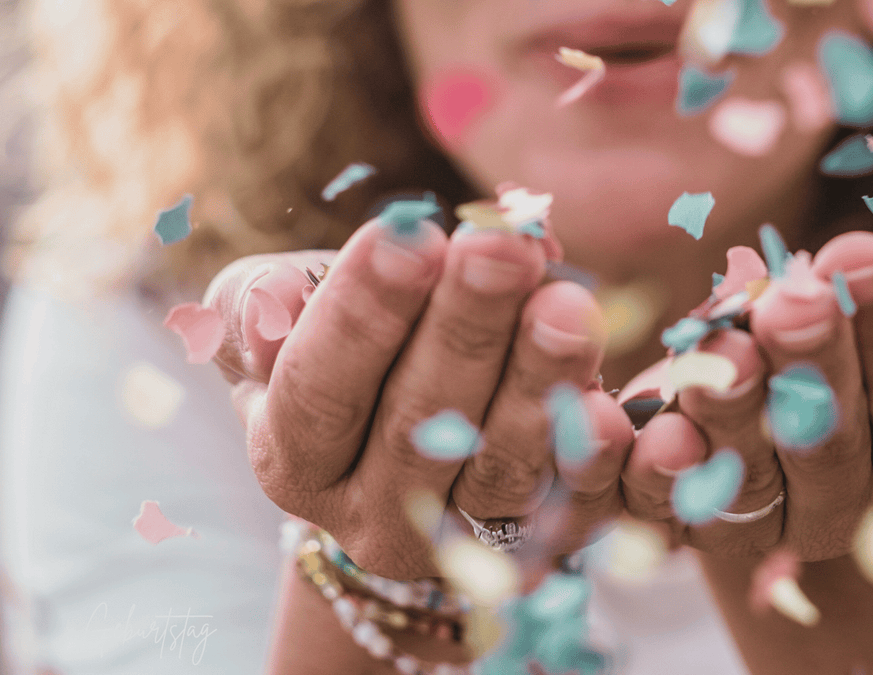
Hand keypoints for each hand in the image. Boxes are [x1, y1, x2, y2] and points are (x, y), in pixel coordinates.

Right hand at [206, 218, 632, 578]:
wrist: (402, 445)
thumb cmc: (339, 353)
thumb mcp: (275, 322)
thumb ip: (258, 303)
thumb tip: (276, 297)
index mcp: (293, 459)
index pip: (319, 388)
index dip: (363, 315)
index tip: (411, 235)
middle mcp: (369, 518)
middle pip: (417, 427)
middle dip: (464, 329)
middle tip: (504, 247)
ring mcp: (456, 546)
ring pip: (499, 471)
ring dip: (537, 384)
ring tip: (568, 303)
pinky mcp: (535, 552)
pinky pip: (570, 511)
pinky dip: (594, 462)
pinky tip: (614, 406)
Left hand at [621, 231, 872, 559]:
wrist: (788, 356)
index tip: (859, 256)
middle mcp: (850, 501)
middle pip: (832, 446)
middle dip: (812, 367)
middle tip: (792, 300)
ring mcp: (768, 518)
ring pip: (750, 480)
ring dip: (733, 410)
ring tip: (723, 342)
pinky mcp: (689, 516)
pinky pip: (670, 510)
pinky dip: (658, 475)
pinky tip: (658, 429)